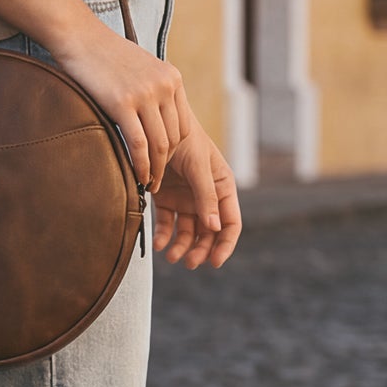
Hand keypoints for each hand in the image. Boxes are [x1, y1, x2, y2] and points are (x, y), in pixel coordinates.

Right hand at [50, 23, 184, 190]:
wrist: (79, 36)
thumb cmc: (104, 55)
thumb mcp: (140, 69)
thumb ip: (153, 91)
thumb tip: (152, 121)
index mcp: (172, 78)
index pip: (184, 125)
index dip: (175, 151)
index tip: (163, 165)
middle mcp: (165, 85)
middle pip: (174, 138)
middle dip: (166, 165)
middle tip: (156, 182)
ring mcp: (145, 94)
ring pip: (159, 144)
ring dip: (154, 170)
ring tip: (147, 183)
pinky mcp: (123, 103)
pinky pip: (138, 143)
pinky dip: (140, 164)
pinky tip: (136, 176)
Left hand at [153, 127, 240, 267]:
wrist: (156, 123)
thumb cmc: (185, 140)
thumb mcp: (199, 166)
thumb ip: (206, 196)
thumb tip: (215, 228)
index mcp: (223, 188)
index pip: (230, 223)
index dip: (225, 245)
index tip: (214, 262)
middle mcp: (206, 197)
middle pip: (209, 233)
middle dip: (200, 250)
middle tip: (189, 263)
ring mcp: (186, 199)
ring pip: (187, 232)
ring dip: (181, 247)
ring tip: (171, 256)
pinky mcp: (166, 199)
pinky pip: (166, 224)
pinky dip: (163, 235)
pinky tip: (158, 244)